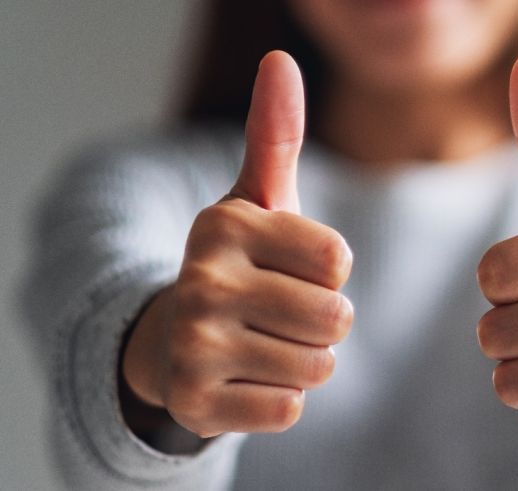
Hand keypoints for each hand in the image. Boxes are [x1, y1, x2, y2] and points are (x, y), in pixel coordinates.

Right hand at [122, 51, 353, 437]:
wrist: (174, 338)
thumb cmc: (239, 265)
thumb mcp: (256, 200)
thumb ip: (275, 134)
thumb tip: (280, 61)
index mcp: (225, 225)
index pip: (338, 260)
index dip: (328, 272)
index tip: (289, 269)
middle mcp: (203, 281)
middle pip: (336, 318)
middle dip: (324, 321)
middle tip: (280, 313)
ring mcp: (195, 347)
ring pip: (318, 367)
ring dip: (305, 360)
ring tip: (263, 343)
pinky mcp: (195, 404)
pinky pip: (290, 408)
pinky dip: (280, 397)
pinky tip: (246, 377)